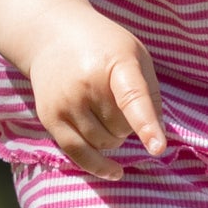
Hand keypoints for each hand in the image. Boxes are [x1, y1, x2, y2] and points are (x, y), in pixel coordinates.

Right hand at [27, 16, 166, 179]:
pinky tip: (115, 172)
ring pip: (103, 143)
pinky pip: (77, 153)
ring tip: (107, 113)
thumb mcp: (135, 56)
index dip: (146, 125)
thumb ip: (149, 94)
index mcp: (115, 63)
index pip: (132, 98)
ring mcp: (65, 102)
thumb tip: (156, 136)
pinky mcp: (50, 118)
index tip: (158, 147)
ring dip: (113, 138)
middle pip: (121, 128)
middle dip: (128, 124)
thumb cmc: (104, 48)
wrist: (52, 35)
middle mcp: (86, 84)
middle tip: (118, 101)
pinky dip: (98, 165)